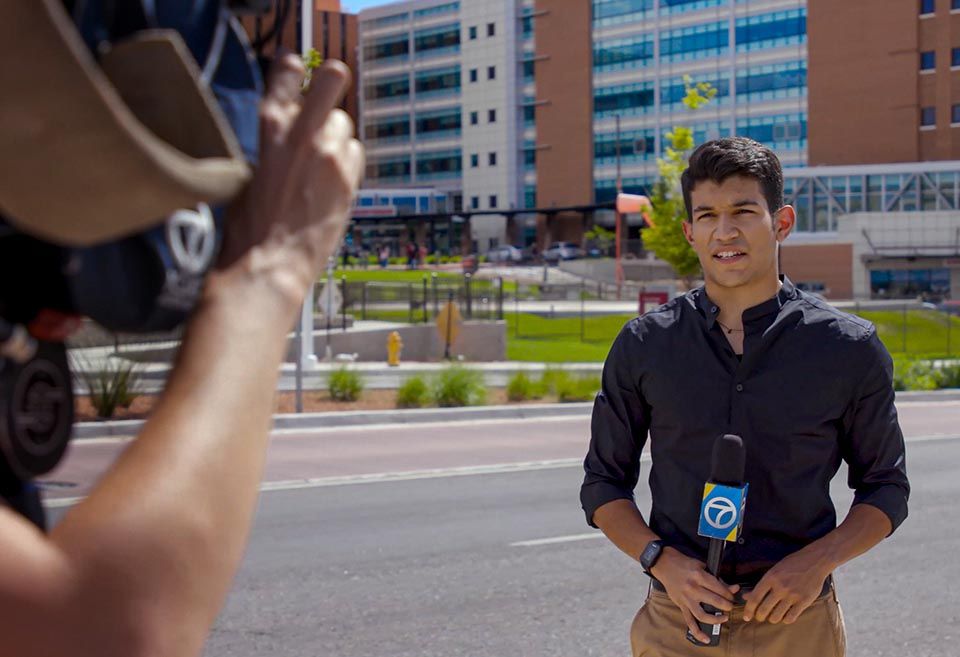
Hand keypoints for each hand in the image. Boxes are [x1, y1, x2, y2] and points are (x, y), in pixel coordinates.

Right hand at [219, 55, 364, 304]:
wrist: (269, 264)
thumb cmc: (249, 227)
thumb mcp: (247, 171)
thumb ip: (272, 144)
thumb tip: (287, 131)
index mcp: (268, 128)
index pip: (287, 72)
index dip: (295, 69)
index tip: (297, 70)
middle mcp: (302, 135)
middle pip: (333, 78)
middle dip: (332, 81)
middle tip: (330, 90)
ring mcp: (329, 157)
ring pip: (345, 123)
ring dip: (337, 136)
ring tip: (322, 162)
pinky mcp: (347, 181)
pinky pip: (355, 154)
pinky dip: (347, 162)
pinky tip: (332, 182)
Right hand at [650, 547, 739, 643]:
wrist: (663, 563)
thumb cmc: (683, 563)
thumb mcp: (701, 565)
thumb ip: (716, 578)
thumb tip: (733, 588)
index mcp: (699, 576)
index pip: (719, 588)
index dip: (729, 594)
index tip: (732, 596)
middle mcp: (693, 588)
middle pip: (715, 601)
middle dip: (727, 605)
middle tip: (730, 606)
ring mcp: (686, 598)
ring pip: (703, 614)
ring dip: (716, 619)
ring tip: (724, 618)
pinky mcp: (680, 604)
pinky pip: (689, 621)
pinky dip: (697, 632)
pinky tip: (706, 638)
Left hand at [741, 550, 831, 623]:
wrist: (815, 561)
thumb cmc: (792, 564)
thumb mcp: (774, 571)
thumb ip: (761, 585)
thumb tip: (746, 596)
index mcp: (770, 578)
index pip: (755, 598)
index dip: (748, 609)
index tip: (746, 616)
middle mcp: (780, 587)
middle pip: (764, 609)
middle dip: (759, 616)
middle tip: (759, 617)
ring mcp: (792, 595)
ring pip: (776, 616)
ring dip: (772, 619)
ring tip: (772, 616)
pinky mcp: (804, 601)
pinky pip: (791, 617)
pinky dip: (785, 620)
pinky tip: (785, 616)